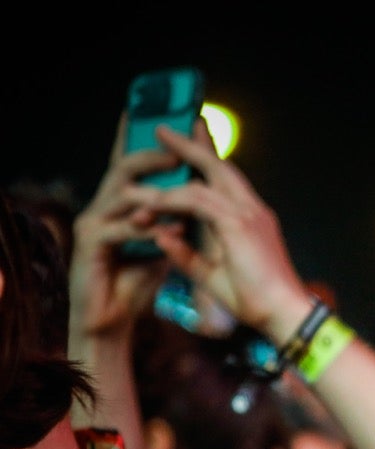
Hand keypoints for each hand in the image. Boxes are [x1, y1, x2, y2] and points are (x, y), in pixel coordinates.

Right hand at [69, 115, 175, 340]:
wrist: (113, 318)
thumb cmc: (136, 282)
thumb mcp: (167, 247)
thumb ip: (179, 222)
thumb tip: (202, 203)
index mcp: (125, 204)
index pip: (140, 166)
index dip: (154, 144)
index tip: (171, 120)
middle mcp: (106, 206)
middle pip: (126, 168)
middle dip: (153, 155)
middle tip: (177, 145)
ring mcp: (94, 222)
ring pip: (121, 193)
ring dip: (151, 190)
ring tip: (176, 186)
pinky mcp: (89, 244)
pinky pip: (118, 229)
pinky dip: (143, 228)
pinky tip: (164, 229)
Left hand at [126, 120, 314, 344]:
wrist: (284, 315)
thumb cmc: (257, 302)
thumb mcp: (212, 275)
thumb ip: (186, 255)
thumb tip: (161, 238)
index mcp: (251, 219)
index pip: (226, 179)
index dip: (205, 158)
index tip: (188, 141)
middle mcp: (252, 209)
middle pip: (218, 165)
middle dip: (190, 145)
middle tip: (163, 129)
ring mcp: (248, 214)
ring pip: (204, 179)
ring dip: (170, 175)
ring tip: (143, 164)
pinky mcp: (238, 225)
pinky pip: (197, 201)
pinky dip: (172, 200)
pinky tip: (151, 205)